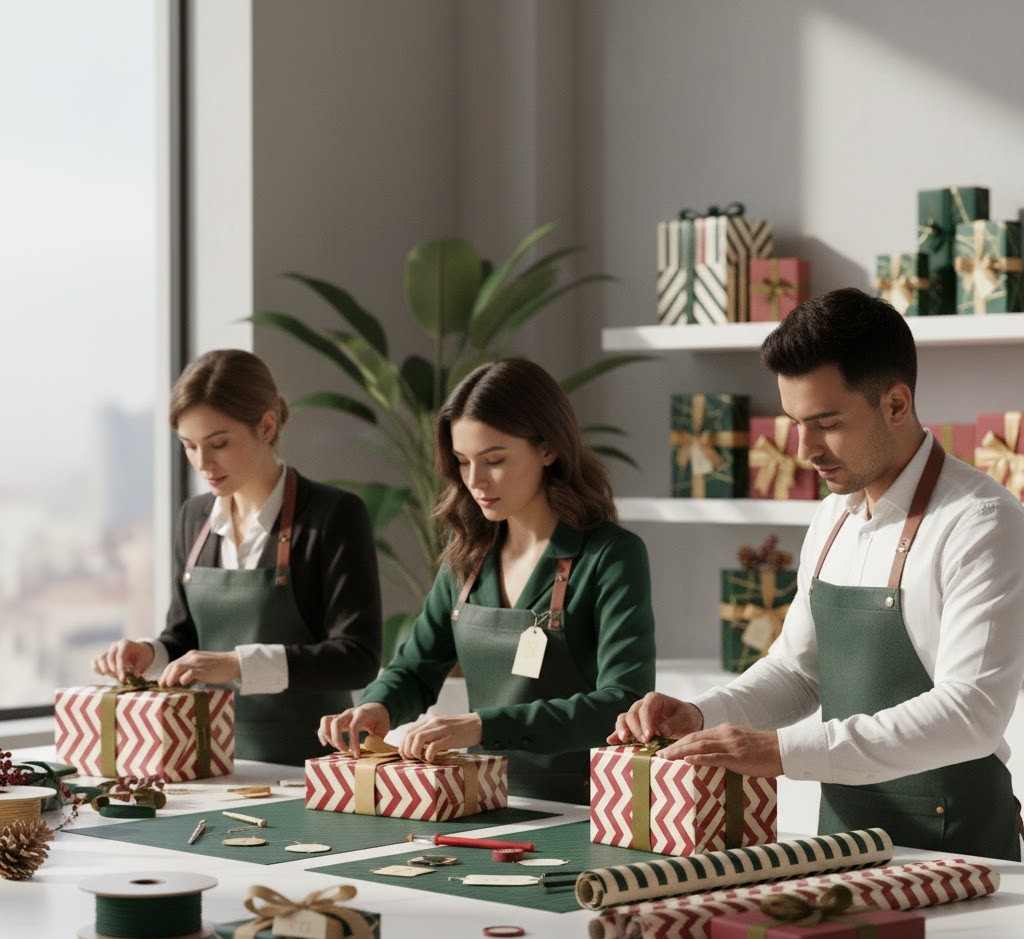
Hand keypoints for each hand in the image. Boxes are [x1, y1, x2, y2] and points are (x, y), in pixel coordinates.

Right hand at [92, 639, 155, 680]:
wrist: (139, 652)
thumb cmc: (142, 655)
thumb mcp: (145, 660)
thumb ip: (140, 667)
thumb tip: (135, 674)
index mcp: (125, 644)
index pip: (120, 656)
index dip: (120, 668)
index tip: (123, 678)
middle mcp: (115, 646)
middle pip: (109, 658)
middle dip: (114, 671)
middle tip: (121, 678)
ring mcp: (108, 651)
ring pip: (100, 659)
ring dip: (106, 670)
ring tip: (114, 676)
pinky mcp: (104, 657)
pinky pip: (95, 662)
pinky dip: (97, 669)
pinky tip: (104, 674)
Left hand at [159, 650, 240, 686]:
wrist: (234, 663)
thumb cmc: (220, 667)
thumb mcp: (203, 666)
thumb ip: (193, 670)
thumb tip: (181, 681)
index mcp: (191, 655)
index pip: (173, 663)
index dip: (165, 673)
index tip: (163, 683)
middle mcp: (192, 657)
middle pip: (172, 665)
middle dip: (164, 677)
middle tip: (162, 687)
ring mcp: (197, 663)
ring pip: (176, 668)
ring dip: (170, 678)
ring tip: (169, 686)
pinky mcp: (203, 669)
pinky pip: (188, 674)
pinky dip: (182, 679)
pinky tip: (183, 684)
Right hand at [317, 703, 390, 754]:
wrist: (376, 707)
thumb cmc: (380, 719)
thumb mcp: (384, 728)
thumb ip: (378, 739)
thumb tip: (370, 749)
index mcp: (362, 713)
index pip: (353, 727)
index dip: (353, 742)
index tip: (356, 754)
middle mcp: (349, 712)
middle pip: (336, 723)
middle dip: (338, 740)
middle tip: (346, 751)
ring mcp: (342, 714)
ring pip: (326, 721)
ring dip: (328, 736)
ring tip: (337, 747)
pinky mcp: (337, 718)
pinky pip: (325, 722)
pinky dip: (322, 733)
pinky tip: (325, 743)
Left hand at [399, 713, 482, 762]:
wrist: (477, 725)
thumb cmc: (458, 730)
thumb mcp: (441, 727)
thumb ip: (429, 733)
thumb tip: (415, 747)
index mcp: (430, 720)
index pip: (408, 731)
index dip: (403, 745)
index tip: (405, 755)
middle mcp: (433, 722)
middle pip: (410, 735)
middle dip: (406, 750)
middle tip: (410, 760)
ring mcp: (441, 729)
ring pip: (418, 739)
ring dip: (414, 752)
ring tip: (419, 759)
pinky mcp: (450, 737)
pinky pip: (433, 746)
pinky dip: (428, 755)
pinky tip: (431, 759)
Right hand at [608, 691, 703, 743]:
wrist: (684, 722)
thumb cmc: (685, 718)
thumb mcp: (685, 719)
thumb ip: (674, 723)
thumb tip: (661, 730)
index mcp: (654, 699)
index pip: (645, 708)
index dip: (645, 722)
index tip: (649, 736)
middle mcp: (642, 705)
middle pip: (632, 714)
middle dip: (636, 729)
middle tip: (644, 742)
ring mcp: (636, 715)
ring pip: (623, 719)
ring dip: (622, 729)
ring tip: (623, 739)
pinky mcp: (633, 726)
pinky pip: (622, 728)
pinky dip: (616, 734)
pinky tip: (611, 741)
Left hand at [657, 723, 783, 777]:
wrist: (784, 749)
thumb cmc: (765, 751)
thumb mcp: (741, 745)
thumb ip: (726, 750)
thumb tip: (712, 761)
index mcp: (724, 731)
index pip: (696, 735)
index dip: (679, 741)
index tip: (666, 748)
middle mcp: (724, 734)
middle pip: (693, 738)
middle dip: (674, 746)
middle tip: (659, 754)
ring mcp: (730, 745)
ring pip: (699, 746)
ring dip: (680, 752)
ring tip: (666, 758)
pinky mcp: (737, 756)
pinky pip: (714, 757)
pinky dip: (699, 758)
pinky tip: (687, 760)